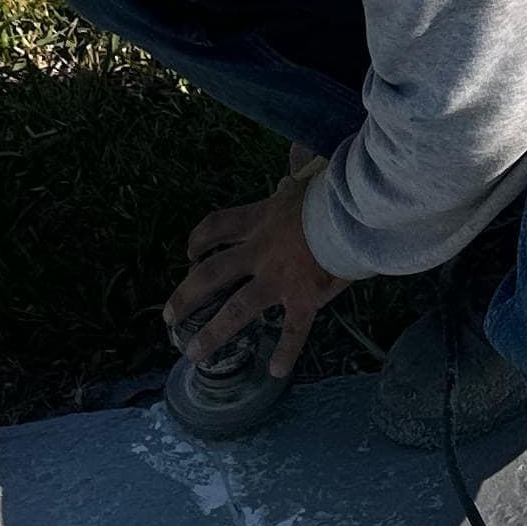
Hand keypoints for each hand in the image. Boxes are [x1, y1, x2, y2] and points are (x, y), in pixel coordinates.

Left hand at [164, 149, 337, 379]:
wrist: (357, 208)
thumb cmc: (337, 189)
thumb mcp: (308, 175)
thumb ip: (298, 169)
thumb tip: (298, 154)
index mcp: (260, 218)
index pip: (217, 226)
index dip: (199, 240)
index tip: (190, 252)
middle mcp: (259, 251)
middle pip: (210, 274)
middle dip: (185, 297)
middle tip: (169, 318)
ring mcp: (278, 278)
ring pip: (236, 309)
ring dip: (213, 334)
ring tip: (194, 354)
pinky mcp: (303, 297)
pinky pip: (293, 330)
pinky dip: (286, 352)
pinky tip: (276, 371)